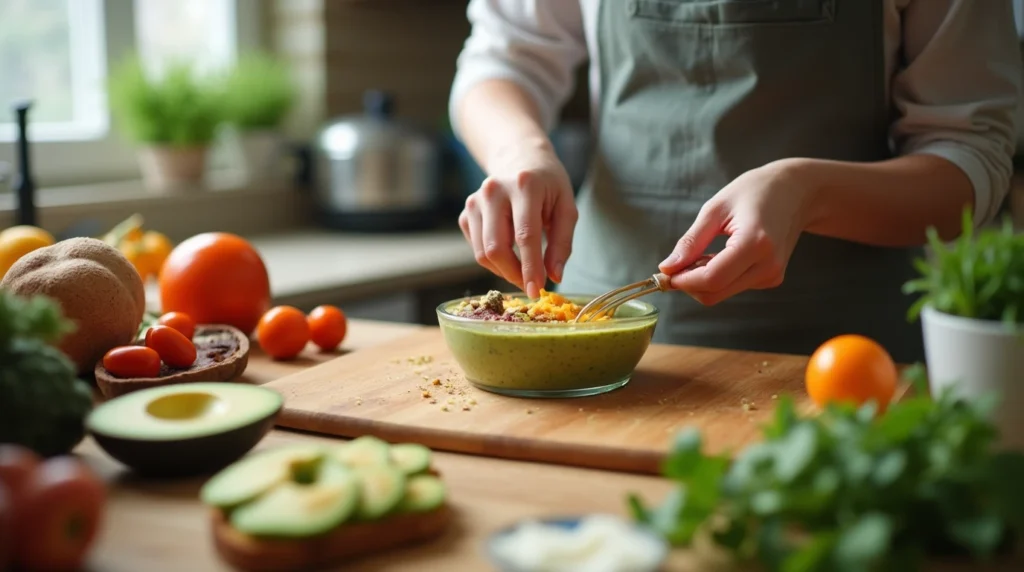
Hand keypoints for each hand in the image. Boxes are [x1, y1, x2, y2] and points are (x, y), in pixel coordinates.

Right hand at [458, 140, 577, 298]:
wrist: (519, 158)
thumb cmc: (548, 185)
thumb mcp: (566, 207)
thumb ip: (562, 243)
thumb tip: (554, 277)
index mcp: (524, 186)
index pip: (525, 236)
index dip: (530, 268)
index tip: (537, 291)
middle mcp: (493, 191)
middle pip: (496, 248)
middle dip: (514, 274)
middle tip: (531, 284)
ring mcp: (475, 201)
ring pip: (482, 253)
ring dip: (504, 270)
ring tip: (523, 268)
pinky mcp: (465, 212)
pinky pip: (476, 249)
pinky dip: (494, 260)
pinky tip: (509, 251)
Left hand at [658, 159, 817, 305]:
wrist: (797, 192)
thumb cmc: (755, 191)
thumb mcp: (716, 209)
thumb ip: (691, 242)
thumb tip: (667, 268)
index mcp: (755, 243)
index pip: (711, 279)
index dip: (683, 281)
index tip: (664, 273)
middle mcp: (768, 265)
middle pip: (715, 293)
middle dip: (689, 284)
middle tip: (676, 264)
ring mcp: (772, 275)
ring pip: (722, 293)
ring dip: (702, 280)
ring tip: (703, 251)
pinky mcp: (772, 279)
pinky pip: (734, 287)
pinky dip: (718, 278)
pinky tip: (720, 255)